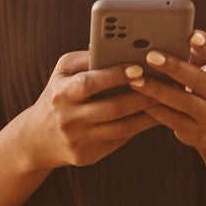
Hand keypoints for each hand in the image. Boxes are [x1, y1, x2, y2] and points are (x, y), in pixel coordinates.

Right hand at [18, 49, 159, 170]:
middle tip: (167, 83)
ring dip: (148, 113)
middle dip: (142, 95)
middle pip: (112, 108)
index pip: (90, 83)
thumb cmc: (58, 94)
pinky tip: (157, 115)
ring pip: (122, 128)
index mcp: (60, 94)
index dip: (114, 75)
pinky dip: (141, 127)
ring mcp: (79, 140)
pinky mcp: (89, 156)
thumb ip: (87, 59)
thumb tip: (119, 48)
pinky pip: (121, 139)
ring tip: (169, 98)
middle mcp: (68, 119)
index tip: (139, 67)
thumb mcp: (62, 73)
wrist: (37, 139)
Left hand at [130, 30, 205, 178]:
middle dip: (174, 67)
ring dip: (157, 90)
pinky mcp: (193, 132)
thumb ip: (193, 53)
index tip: (192, 35)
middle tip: (150, 55)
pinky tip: (136, 99)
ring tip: (135, 79)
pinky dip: (153, 109)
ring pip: (182, 101)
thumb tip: (165, 35)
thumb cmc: (204, 84)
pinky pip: (170, 119)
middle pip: (198, 80)